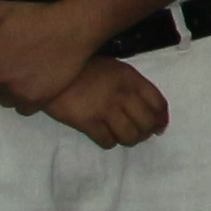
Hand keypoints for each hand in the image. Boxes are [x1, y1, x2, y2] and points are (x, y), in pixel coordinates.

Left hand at [0, 0, 115, 114]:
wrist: (74, 27)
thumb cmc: (36, 17)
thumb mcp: (0, 11)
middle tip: (16, 62)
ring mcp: (19, 92)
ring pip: (5, 100)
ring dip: (12, 91)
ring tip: (27, 72)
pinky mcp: (38, 100)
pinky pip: (23, 110)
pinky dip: (27, 100)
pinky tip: (36, 83)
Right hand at [39, 57, 171, 146]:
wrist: (50, 69)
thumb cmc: (83, 68)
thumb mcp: (113, 68)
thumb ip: (131, 85)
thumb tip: (149, 108)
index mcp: (131, 78)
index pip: (158, 103)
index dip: (161, 119)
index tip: (159, 127)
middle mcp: (122, 94)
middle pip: (146, 123)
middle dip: (145, 132)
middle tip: (138, 134)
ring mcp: (105, 108)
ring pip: (130, 136)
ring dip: (129, 140)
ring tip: (122, 136)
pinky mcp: (87, 121)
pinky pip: (107, 141)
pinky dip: (109, 142)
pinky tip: (104, 136)